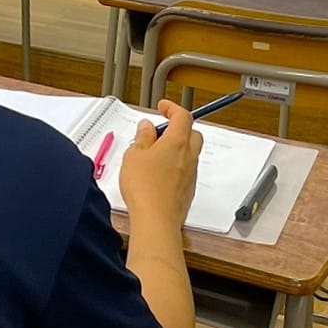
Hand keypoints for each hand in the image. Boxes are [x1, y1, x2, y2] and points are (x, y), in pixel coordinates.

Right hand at [118, 100, 201, 228]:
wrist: (156, 220)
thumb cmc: (145, 188)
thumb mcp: (134, 155)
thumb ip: (142, 138)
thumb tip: (147, 127)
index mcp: (177, 142)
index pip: (182, 116)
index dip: (172, 108)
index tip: (163, 107)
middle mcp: (189, 156)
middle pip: (192, 133)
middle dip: (179, 128)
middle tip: (160, 132)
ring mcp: (190, 174)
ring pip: (190, 153)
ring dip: (176, 148)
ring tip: (153, 154)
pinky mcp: (188, 190)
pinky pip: (185, 170)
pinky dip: (175, 165)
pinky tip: (157, 173)